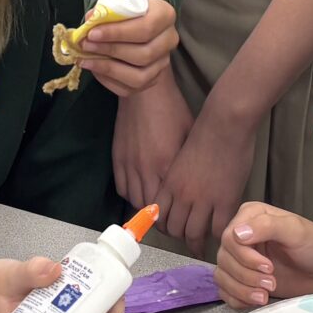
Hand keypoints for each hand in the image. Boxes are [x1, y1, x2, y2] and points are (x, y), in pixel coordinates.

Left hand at [75, 0, 179, 96]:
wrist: (134, 27)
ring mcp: (162, 63)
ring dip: (108, 68)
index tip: (92, 33)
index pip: (145, 28)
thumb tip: (91, 19)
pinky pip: (129, 88)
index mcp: (165, 15)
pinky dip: (108, 80)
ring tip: (86, 59)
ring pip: (139, 76)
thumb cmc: (125, 14)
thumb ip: (105, 11)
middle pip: (143, 54)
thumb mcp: (118, 5)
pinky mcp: (152, 80)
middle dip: (110, 50)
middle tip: (86, 45)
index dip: (117, 33)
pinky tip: (94, 68)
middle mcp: (169, 40)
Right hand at [113, 75, 193, 208]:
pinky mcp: (117, 158)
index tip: (182, 219)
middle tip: (170, 220)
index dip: (175, 217)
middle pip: (150, 209)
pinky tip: (140, 191)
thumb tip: (195, 183)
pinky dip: (131, 194)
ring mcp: (129, 165)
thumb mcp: (189, 135)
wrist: (144, 91)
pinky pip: (122, 188)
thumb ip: (188, 163)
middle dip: (160, 219)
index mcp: (167, 166)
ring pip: (134, 200)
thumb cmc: (172, 109)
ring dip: (145, 208)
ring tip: (155, 210)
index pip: (169, 205)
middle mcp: (146, 170)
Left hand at [155, 106, 253, 252]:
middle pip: (174, 229)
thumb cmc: (205, 131)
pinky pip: (218, 229)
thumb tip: (180, 192)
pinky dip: (219, 235)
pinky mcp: (225, 201)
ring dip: (198, 242)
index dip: (165, 227)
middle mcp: (182, 194)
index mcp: (169, 182)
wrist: (225, 123)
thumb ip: (178, 178)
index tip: (172, 230)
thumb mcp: (181, 157)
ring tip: (204, 245)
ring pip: (194, 233)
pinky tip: (222, 234)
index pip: (159, 216)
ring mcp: (203, 200)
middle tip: (190, 240)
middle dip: (181, 237)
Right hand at [214, 202, 312, 309]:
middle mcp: (240, 236)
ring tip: (265, 295)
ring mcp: (240, 259)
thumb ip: (267, 226)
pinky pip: (226, 291)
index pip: (229, 237)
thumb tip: (237, 233)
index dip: (245, 257)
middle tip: (272, 283)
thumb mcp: (295, 231)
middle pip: (224, 259)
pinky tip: (256, 300)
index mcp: (250, 217)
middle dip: (246, 276)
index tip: (268, 267)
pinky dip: (237, 299)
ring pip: (222, 276)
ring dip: (242, 289)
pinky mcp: (243, 279)